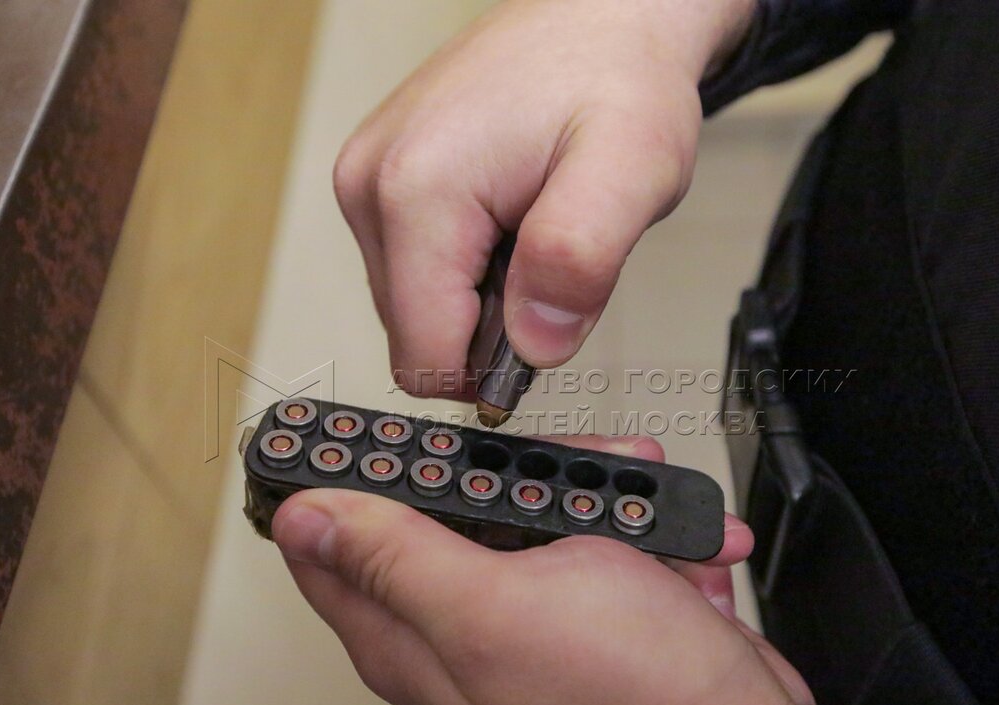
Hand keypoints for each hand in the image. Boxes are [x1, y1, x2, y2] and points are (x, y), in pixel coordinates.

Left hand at [272, 435, 814, 704]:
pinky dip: (639, 526)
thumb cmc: (630, 701)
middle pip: (443, 502)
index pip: (330, 543)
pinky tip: (672, 542)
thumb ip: (395, 557)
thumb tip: (306, 517)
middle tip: (557, 470)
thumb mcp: (496, 608)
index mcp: (410, 633)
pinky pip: (597, 533)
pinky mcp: (591, 605)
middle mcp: (460, 625)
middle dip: (504, 469)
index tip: (368, 427)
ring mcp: (531, 613)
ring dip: (591, 490)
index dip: (337, 476)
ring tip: (636, 505)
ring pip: (532, 505)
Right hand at [333, 0, 754, 393]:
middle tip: (550, 261)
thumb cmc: (615, 75)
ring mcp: (364, 182)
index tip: (547, 328)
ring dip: (480, 297)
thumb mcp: (633, 167)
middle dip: (488, 329)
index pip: (423, 357)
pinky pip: (414, 268)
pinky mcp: (376, 180)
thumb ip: (579, 258)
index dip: (491, 374)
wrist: (599, 13)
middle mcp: (367, 186)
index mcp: (415, 190)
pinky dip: (466, 266)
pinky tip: (508, 215)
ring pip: (414, 307)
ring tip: (531, 227)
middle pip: (415, 335)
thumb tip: (532, 347)